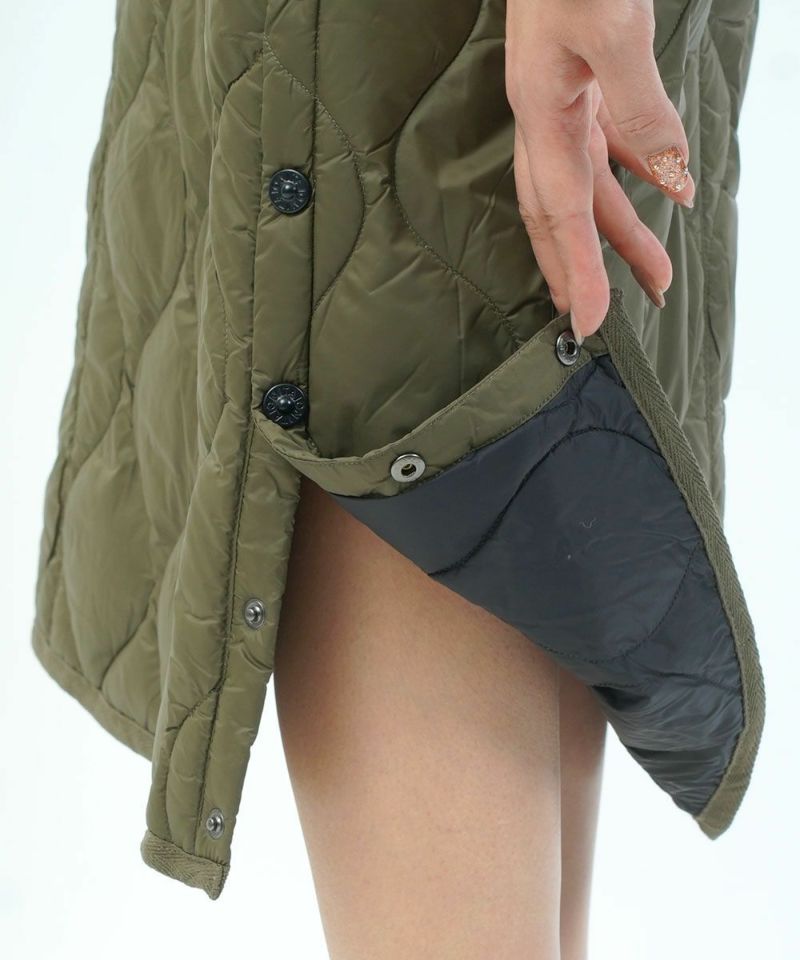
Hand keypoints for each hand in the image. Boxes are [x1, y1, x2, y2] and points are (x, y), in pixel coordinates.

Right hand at [505, 0, 694, 339]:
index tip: (586, 320)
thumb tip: (670, 177)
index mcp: (541, 113)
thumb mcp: (612, 28)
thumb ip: (639, 106)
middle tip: (605, 317)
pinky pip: (609, 144)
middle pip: (562, 213)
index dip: (573, 270)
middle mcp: (546, 118)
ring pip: (588, 186)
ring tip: (652, 274)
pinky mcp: (585, 83)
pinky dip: (636, 174)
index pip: (559, 211)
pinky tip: (662, 190)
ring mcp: (564, 101)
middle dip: (584, 267)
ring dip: (618, 232)